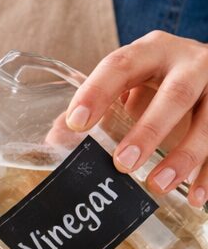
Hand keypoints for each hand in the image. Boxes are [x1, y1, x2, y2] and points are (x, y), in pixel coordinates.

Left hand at [65, 31, 207, 207]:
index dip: (98, 92)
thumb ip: (95, 111)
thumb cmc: (155, 82)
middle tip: (122, 163)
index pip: (120, 66)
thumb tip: (55, 144)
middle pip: (175, 94)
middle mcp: (189, 61)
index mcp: (150, 52)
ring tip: (156, 185)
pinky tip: (195, 196)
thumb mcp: (126, 86)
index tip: (77, 123)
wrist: (205, 71)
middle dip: (149, 130)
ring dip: (184, 156)